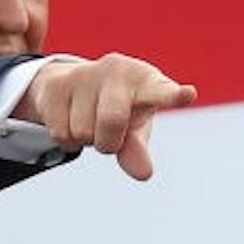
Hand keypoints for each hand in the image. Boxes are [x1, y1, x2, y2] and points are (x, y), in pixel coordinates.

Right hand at [14, 54, 197, 180]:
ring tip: (88, 122)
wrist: (72, 83)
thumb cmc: (118, 107)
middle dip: (108, 142)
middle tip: (109, 137)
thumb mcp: (133, 128)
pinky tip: (69, 120)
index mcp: (146, 81)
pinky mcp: (56, 84)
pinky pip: (60, 132)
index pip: (162, 91)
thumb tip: (143, 174)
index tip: (187, 95)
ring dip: (85, 139)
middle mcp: (117, 70)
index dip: (174, 96)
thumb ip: (138, 149)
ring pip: (82, 132)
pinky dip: (66, 138)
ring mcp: (85, 74)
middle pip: (111, 122)